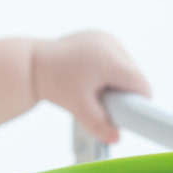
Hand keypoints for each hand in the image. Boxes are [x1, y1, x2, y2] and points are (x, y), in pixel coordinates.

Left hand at [34, 31, 149, 142]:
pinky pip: (115, 55)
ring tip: (98, 90)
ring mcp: (104, 36)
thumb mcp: (78, 107)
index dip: (140, 102)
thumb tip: (116, 138)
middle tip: (107, 105)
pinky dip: (110, 68)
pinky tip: (94, 77)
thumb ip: (99, 124)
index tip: (132, 115)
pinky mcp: (98, 35)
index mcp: (109, 60)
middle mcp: (110, 43)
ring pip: (126, 64)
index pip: (140, 83)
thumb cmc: (54, 83)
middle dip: (126, 92)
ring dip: (119, 80)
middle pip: (134, 74)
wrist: (32, 64)